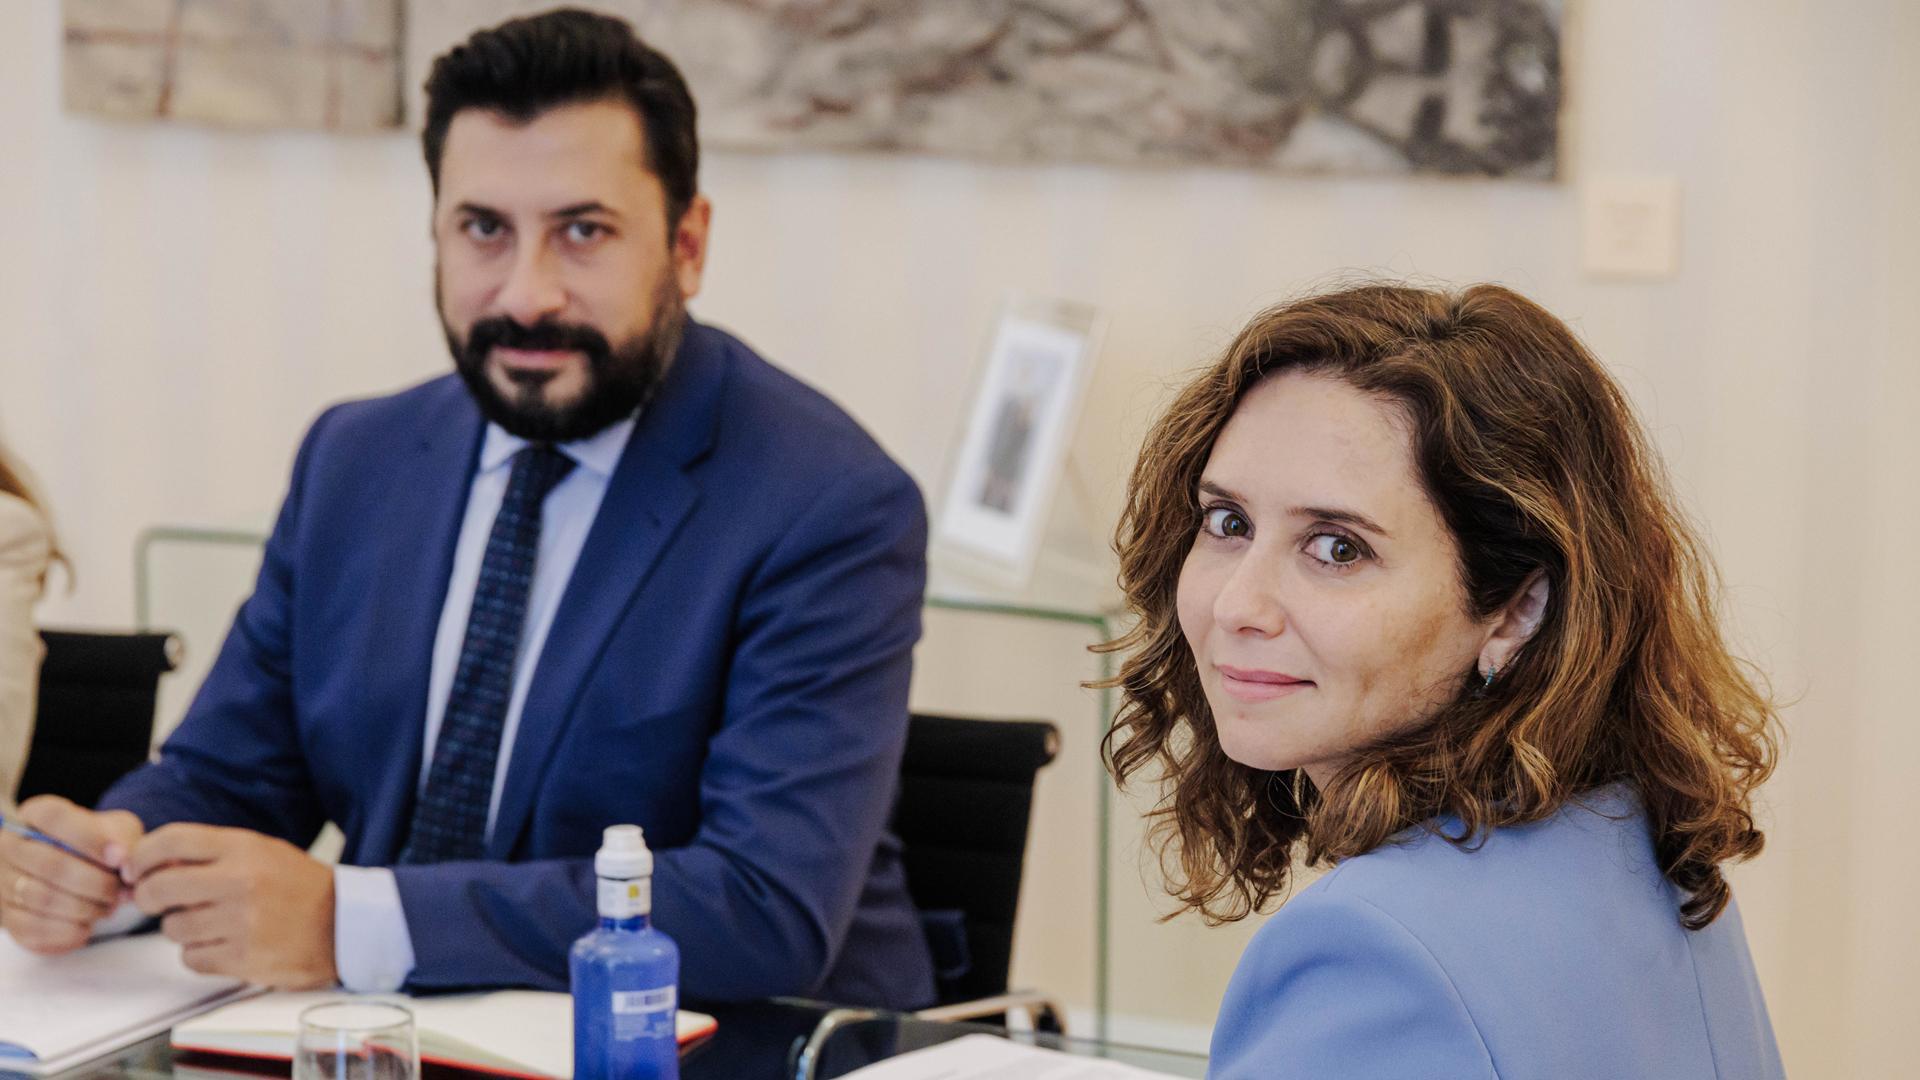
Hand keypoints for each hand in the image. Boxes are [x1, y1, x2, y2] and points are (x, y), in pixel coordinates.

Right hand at [0, 795, 143, 953]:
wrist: (80, 871)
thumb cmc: (100, 846)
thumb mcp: (116, 830)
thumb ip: (123, 838)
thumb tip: (121, 860)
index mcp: (35, 814)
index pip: (54, 818)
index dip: (91, 839)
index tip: (120, 859)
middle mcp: (8, 845)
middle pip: (50, 865)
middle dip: (95, 883)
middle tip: (120, 893)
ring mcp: (2, 881)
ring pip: (40, 899)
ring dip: (83, 909)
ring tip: (108, 908)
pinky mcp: (4, 916)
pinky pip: (31, 929)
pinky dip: (66, 932)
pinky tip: (86, 926)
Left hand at [124, 824, 337, 988]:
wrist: (347, 924)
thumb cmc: (299, 887)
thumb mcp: (260, 853)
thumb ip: (209, 855)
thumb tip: (149, 867)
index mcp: (243, 848)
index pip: (171, 841)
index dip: (141, 856)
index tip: (136, 870)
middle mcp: (240, 881)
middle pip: (159, 887)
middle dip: (149, 897)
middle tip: (158, 901)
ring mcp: (241, 921)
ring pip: (172, 929)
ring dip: (181, 929)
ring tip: (209, 924)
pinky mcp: (243, 958)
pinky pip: (191, 958)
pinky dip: (199, 955)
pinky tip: (223, 944)